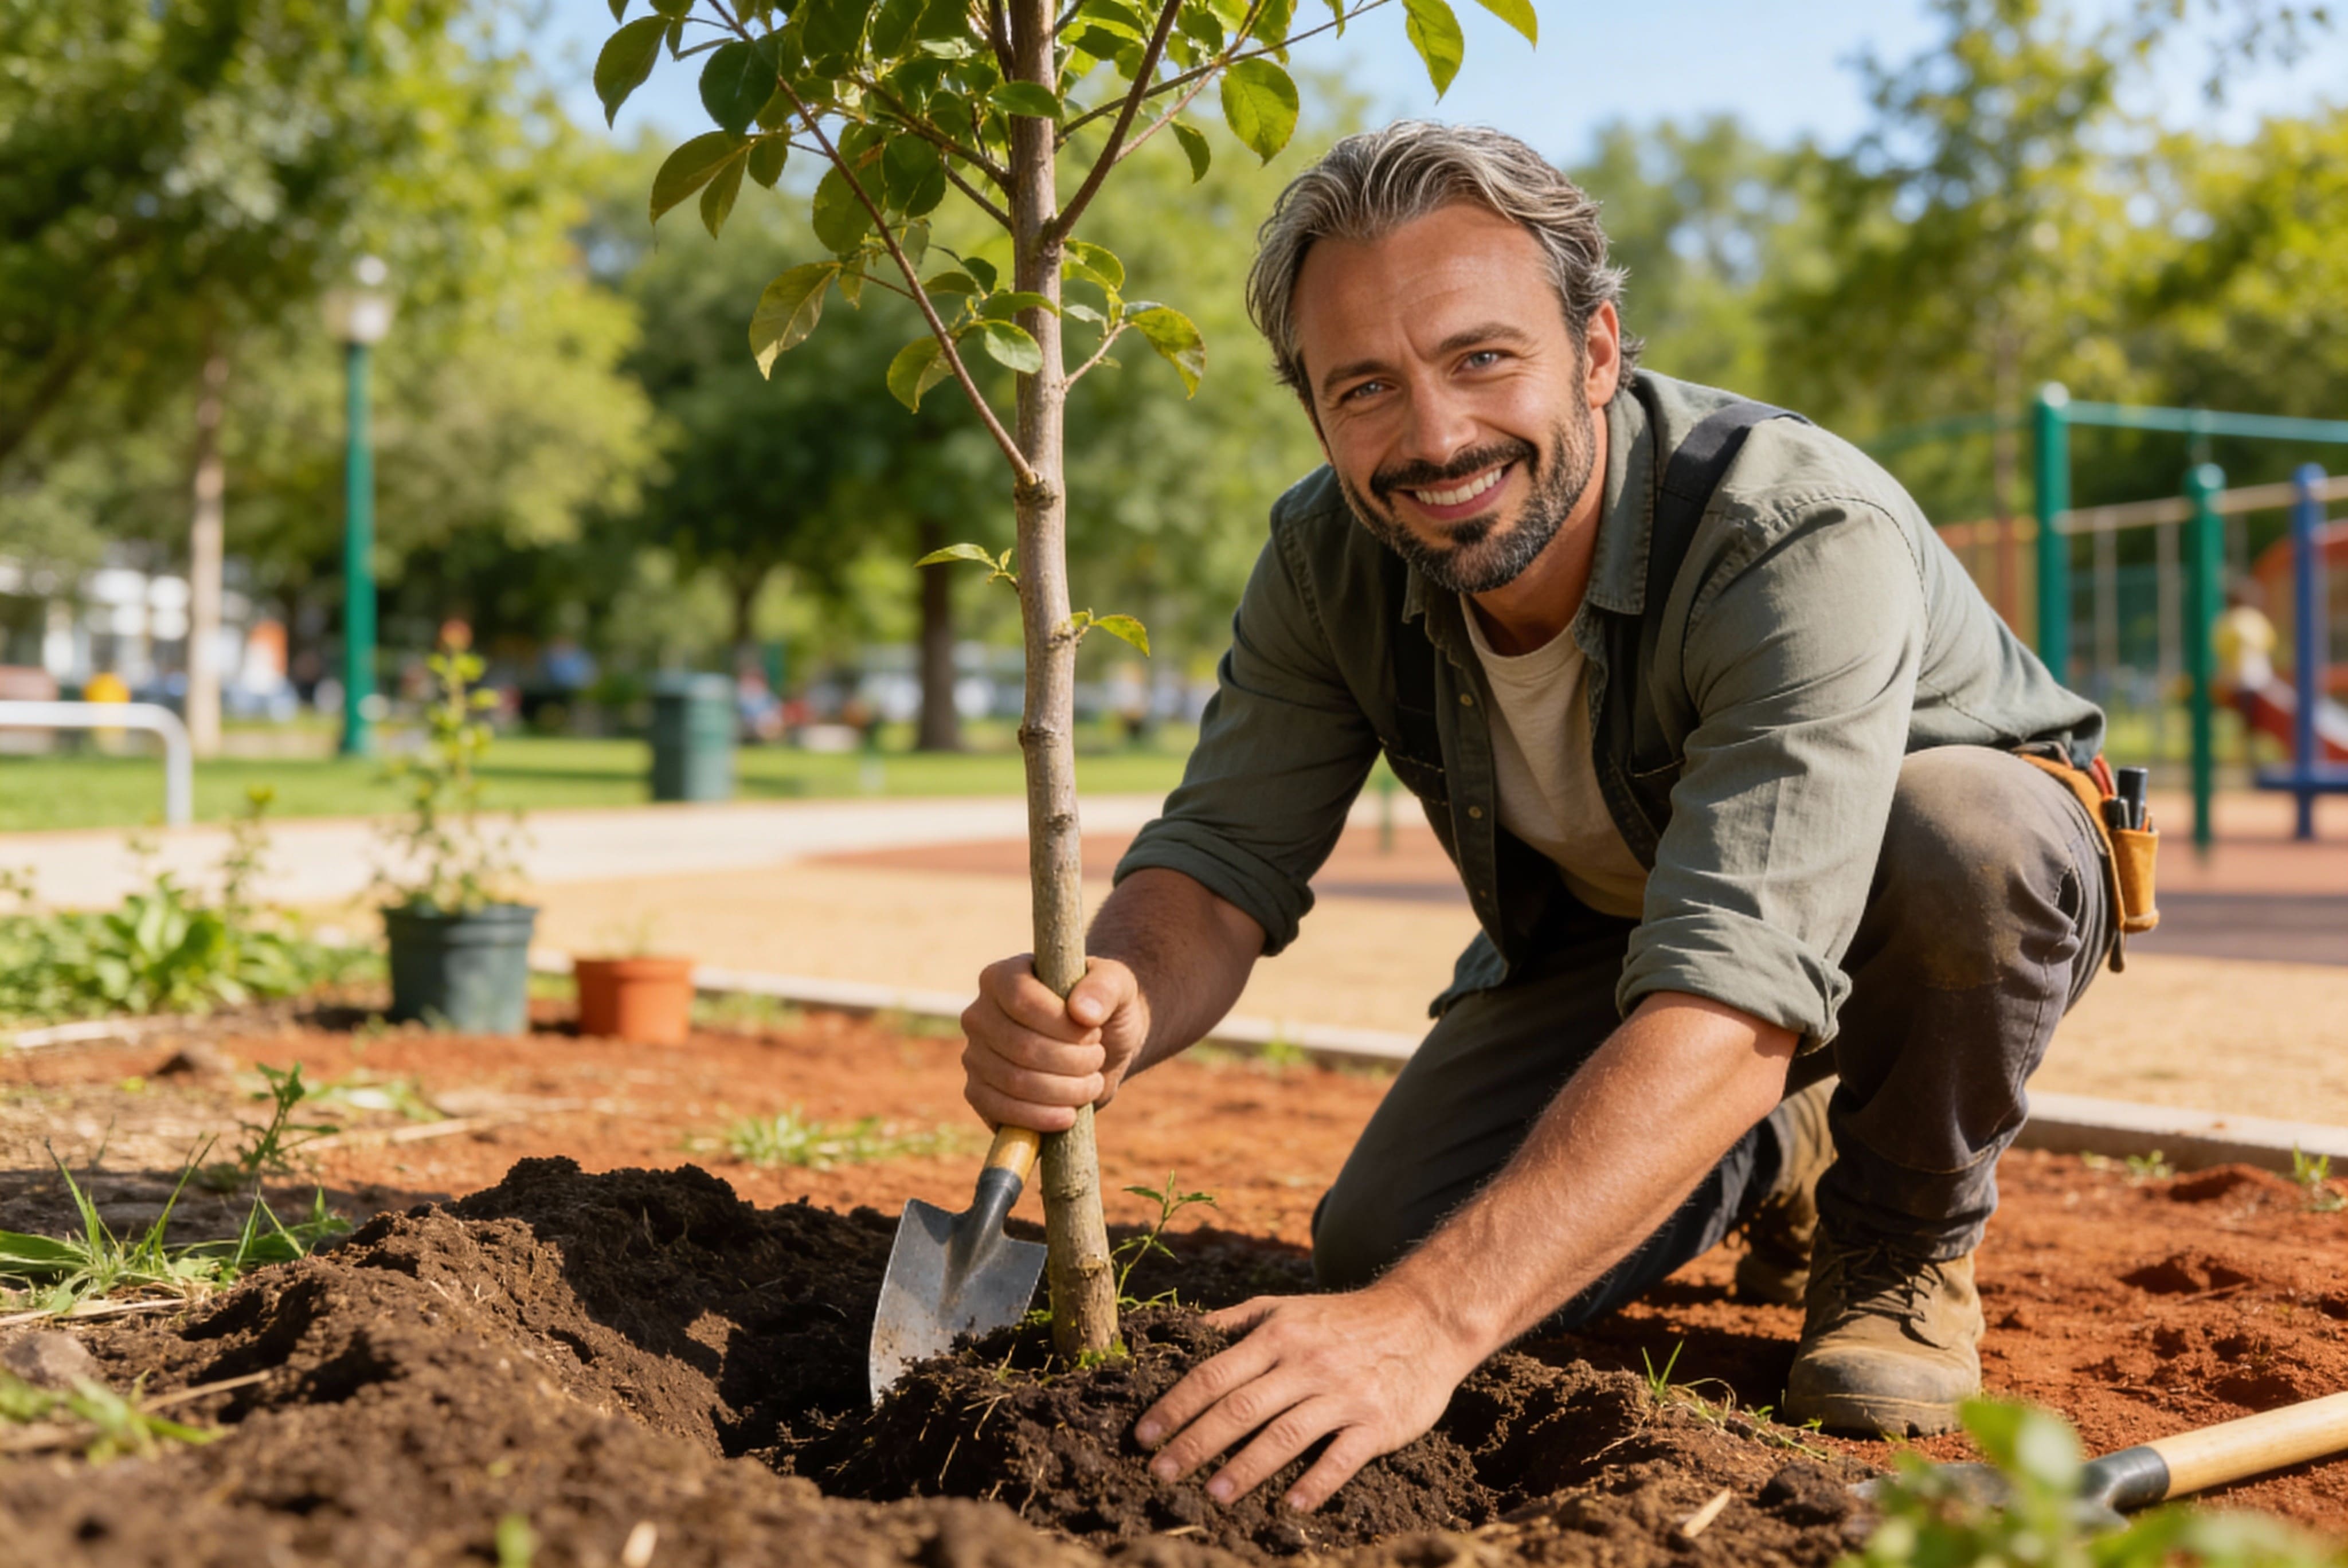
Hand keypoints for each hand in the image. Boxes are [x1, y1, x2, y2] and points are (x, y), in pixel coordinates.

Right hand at [960, 954, 1148, 1130]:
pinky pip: (999, 1111)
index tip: (1095, 1032)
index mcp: (1003, 977)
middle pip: (1021, 1045)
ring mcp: (974, 1055)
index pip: (1021, 999)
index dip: (1063, 1024)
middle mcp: (980, 1014)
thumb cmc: (1103, 1008)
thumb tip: (1082, 1012)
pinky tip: (1069, 1115)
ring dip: (1065, 1090)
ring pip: (1015, 1081)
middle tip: (1098, 1058)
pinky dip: (1040, 1118)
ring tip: (1091, 1083)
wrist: (1100, 1048)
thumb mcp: (1117, 985)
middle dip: (1072, 1061)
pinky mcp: (978, 1093)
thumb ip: (1104, 987)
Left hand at [1131, 1284, 1479, 1512]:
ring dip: (1245, 1468)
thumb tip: (1186, 1335)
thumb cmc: (1344, 1319)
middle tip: (1161, 1473)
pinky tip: (1290, 1506)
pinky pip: (1341, 1457)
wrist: (1425, 1318)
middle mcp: (1306, 1363)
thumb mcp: (1287, 1307)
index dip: (1175, 1406)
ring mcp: (1343, 1393)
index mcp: (1278, 1336)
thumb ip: (1237, 1322)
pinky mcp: (1377, 1421)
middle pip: (1240, 1408)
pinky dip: (1315, 1483)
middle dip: (1195, 1443)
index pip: (1214, 1374)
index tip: (1144, 1435)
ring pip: (1285, 1434)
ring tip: (1212, 1495)